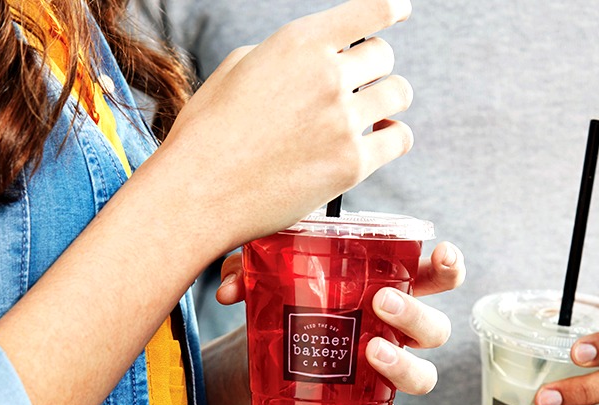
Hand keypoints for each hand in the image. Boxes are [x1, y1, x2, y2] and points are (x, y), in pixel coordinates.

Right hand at [140, 0, 414, 252]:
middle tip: (361, 82)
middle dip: (374, 66)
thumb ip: (286, 57)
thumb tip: (315, 60)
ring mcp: (343, 121)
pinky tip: (382, 138)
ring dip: (388, 99)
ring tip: (373, 112)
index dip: (392, 8)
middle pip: (384, 55)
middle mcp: (327, 75)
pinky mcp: (352, 164)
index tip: (401, 10)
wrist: (198, 192)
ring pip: (398, 94)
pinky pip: (399, 139)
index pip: (370, 11)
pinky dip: (393, 137)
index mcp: (299, 43)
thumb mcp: (237, 69)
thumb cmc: (207, 133)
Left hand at [216, 241, 465, 404]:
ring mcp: (386, 377)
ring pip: (424, 376)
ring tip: (370, 352)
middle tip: (379, 304)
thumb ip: (247, 269)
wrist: (257, 360)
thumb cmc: (279, 306)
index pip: (433, 277)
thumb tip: (230, 290)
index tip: (442, 254)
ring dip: (405, 366)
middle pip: (435, 328)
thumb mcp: (264, 279)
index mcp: (385, 291)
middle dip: (416, 315)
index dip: (448, 267)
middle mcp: (395, 334)